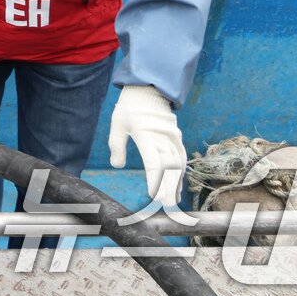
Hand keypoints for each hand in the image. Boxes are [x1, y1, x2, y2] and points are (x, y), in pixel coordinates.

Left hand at [109, 85, 186, 207]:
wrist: (149, 89)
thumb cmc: (130, 107)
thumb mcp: (118, 123)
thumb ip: (117, 145)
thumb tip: (116, 166)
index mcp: (145, 133)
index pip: (154, 161)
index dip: (156, 179)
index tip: (155, 195)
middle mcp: (162, 137)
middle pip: (169, 166)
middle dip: (169, 187)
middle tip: (167, 206)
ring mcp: (172, 137)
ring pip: (178, 164)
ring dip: (176, 182)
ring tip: (172, 200)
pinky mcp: (177, 138)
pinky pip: (180, 158)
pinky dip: (179, 173)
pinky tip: (176, 185)